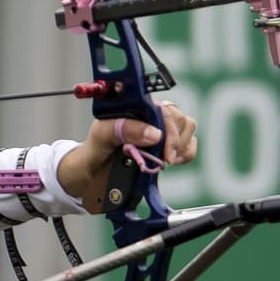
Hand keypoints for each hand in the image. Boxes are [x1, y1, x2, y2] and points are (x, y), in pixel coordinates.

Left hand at [57, 100, 197, 213]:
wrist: (90, 173)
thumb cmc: (93, 151)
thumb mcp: (100, 138)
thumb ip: (122, 130)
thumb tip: (154, 133)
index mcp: (133, 107)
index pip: (161, 107)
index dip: (167, 127)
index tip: (163, 147)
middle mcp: (148, 115)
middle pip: (177, 116)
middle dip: (174, 139)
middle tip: (165, 158)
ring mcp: (158, 129)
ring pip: (187, 126)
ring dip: (181, 145)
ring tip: (166, 160)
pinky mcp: (166, 144)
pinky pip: (188, 142)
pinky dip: (186, 152)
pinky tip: (172, 161)